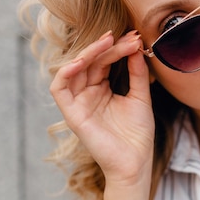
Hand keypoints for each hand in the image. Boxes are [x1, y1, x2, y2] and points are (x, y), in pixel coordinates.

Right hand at [49, 30, 154, 184]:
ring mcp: (79, 103)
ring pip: (75, 69)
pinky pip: (59, 89)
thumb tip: (136, 47)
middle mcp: (87, 94)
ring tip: (108, 42)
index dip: (118, 48)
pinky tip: (82, 61)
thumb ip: (137, 73)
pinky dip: (65, 72)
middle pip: (91, 62)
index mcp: (102, 89)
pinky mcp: (72, 114)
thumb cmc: (137, 134)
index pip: (104, 61)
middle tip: (127, 37)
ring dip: (89, 52)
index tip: (135, 38)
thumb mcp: (140, 97)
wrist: (135, 162)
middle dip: (108, 47)